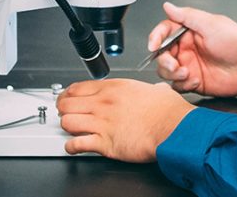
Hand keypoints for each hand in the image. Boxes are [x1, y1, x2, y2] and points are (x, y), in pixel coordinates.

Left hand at [56, 79, 193, 161]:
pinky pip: (77, 144)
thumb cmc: (168, 112)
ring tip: (72, 130)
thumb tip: (155, 92)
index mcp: (113, 88)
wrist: (173, 128)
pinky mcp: (105, 143)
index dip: (68, 94)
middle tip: (65, 113)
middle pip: (66, 103)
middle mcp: (103, 103)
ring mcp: (102, 123)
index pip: (77, 88)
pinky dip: (71, 147)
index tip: (67, 98)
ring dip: (67, 127)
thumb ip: (146, 91)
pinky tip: (74, 147)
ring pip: (67, 122)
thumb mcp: (154, 90)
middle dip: (63, 109)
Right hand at [150, 2, 236, 96]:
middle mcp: (186, 48)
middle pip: (161, 54)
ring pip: (166, 71)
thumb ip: (187, 16)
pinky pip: (177, 85)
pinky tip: (197, 81)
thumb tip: (168, 6)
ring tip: (186, 74)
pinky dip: (183, 85)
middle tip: (175, 65)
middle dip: (164, 61)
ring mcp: (189, 65)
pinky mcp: (193, 81)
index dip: (155, 37)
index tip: (153, 45)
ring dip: (172, 74)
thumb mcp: (211, 24)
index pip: (164, 31)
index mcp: (189, 32)